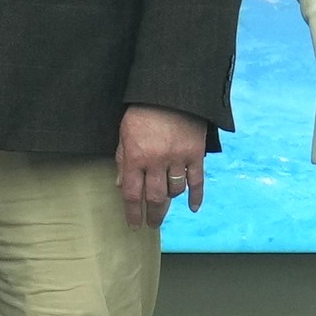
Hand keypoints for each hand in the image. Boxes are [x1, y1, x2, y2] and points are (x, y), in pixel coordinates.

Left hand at [111, 109, 211, 231]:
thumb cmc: (143, 111)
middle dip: (152, 215)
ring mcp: (177, 158)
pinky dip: (196, 196)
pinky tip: (192, 208)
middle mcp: (156, 161)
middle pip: (154, 198)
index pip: (132, 193)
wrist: (171, 91)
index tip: (133, 224)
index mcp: (135, 156)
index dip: (132, 212)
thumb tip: (119, 184)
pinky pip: (197, 181)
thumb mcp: (125, 132)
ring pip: (174, 191)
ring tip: (165, 207)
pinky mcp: (195, 154)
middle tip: (151, 224)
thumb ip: (122, 158)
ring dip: (169, 201)